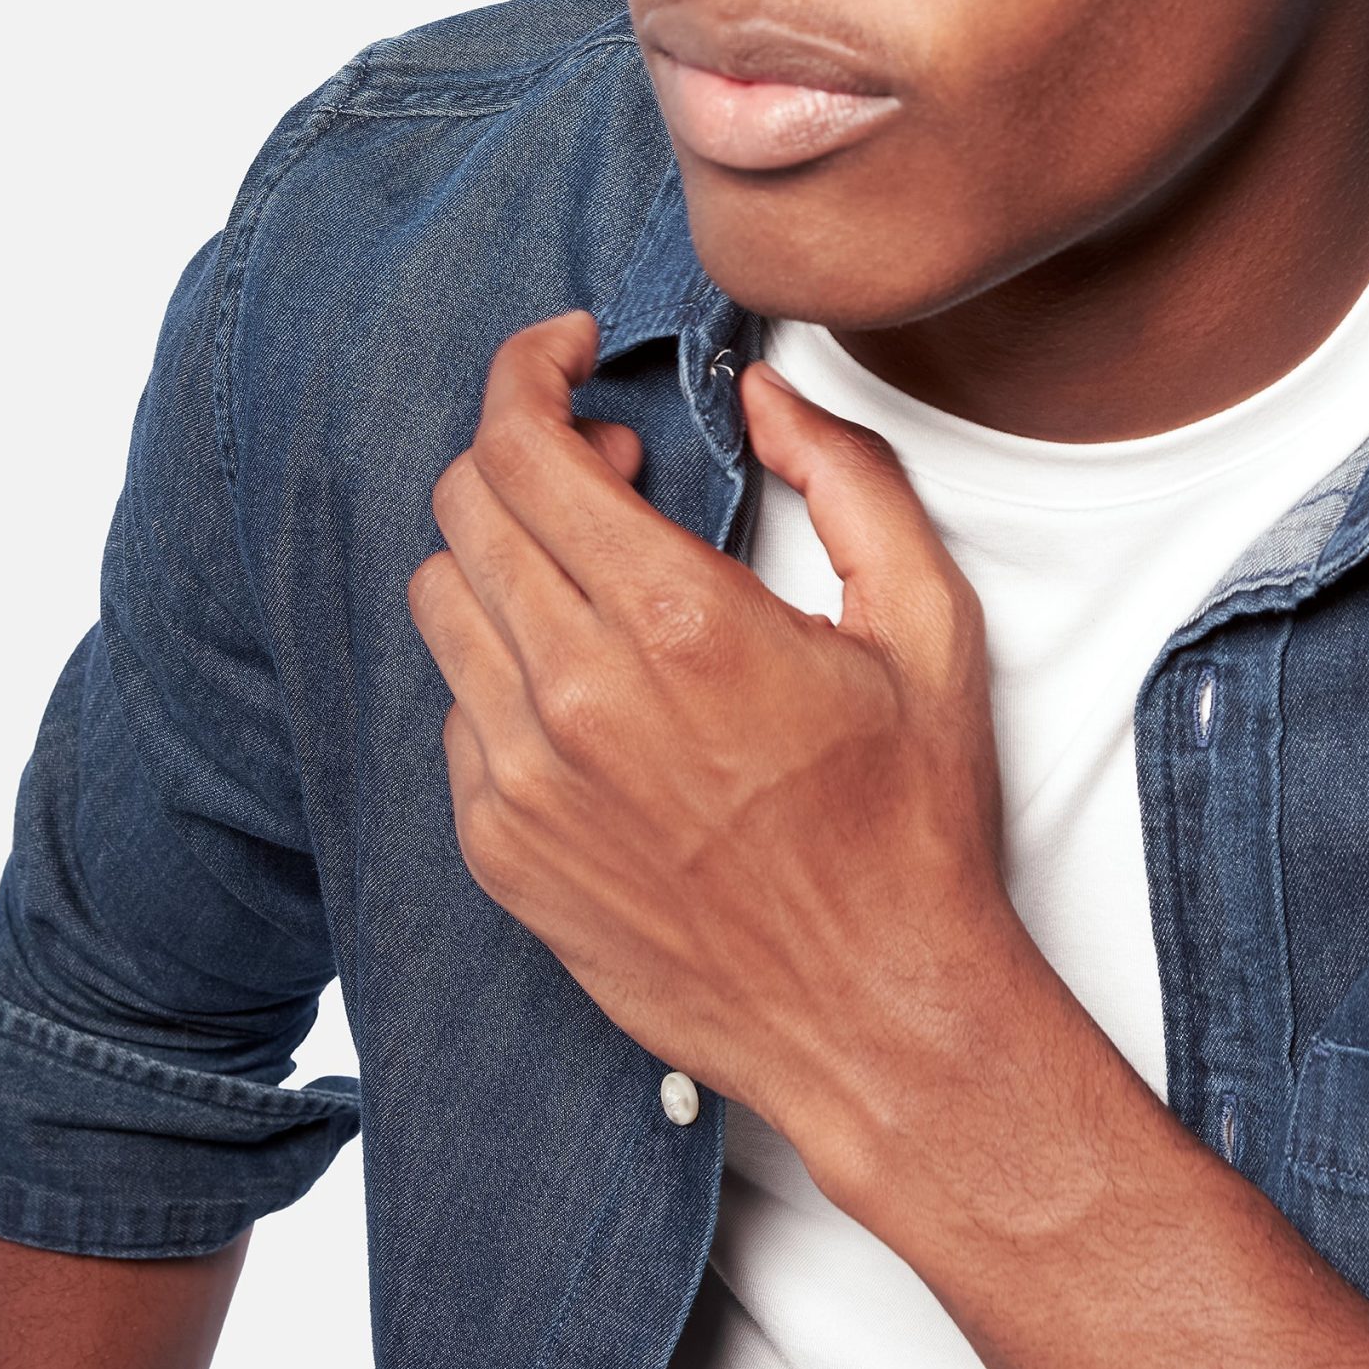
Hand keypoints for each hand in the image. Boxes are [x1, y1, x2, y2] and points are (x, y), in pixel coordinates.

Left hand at [407, 312, 1017, 1187]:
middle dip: (524, 449)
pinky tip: (588, 679)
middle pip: (465, 506)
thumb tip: (765, 397)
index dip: (525, 370)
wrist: (878, 1015)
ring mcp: (523, 783)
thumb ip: (847, 475)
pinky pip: (456, 708)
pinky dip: (503, 661)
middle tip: (606, 460)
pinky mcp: (501, 851)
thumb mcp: (928, 621)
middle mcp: (576, 698)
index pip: (522, 446)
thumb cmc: (912, 827)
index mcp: (678, 623)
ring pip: (440, 600)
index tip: (562, 353)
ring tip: (593, 568)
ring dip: (503, 551)